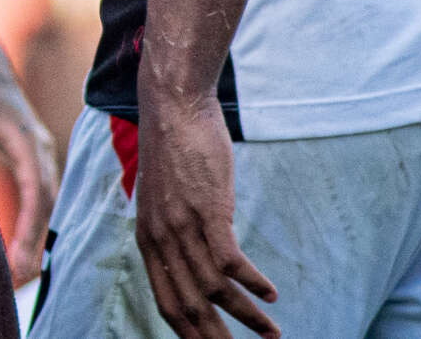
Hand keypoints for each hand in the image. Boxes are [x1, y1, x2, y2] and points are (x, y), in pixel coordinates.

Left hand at [0, 57, 60, 283]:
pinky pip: (40, 195)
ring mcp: (41, 151)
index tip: (17, 260)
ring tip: (18, 273)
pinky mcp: (34, 157)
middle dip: (34, 242)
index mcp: (26, 138)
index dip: (28, 228)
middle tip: (16, 279)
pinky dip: (33, 222)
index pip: (35, 192)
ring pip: (46, 202)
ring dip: (35, 236)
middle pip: (46, 202)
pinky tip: (21, 248)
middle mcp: (41, 146)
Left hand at [135, 93, 276, 338]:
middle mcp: (162, 240)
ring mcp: (184, 227)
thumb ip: (176, 228)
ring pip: (215, 291)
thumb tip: (198, 250)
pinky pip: (231, 262)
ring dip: (247, 318)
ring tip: (271, 335)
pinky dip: (253, 284)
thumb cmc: (174, 146)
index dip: (189, 333)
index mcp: (148, 241)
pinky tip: (271, 294)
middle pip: (189, 308)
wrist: (173, 105)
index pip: (166, 303)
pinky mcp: (208, 210)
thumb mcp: (165, 196)